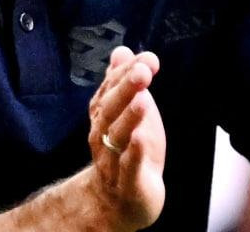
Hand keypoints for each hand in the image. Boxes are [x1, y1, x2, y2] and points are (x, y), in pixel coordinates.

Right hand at [86, 47, 165, 230]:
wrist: (121, 199)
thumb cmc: (127, 149)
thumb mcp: (129, 112)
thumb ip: (123, 83)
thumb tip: (122, 51)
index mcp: (103, 116)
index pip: (110, 90)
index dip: (125, 74)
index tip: (146, 59)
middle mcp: (102, 136)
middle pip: (110, 111)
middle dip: (125, 90)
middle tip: (143, 72)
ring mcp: (113, 161)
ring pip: (117, 138)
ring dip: (129, 118)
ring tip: (142, 100)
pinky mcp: (127, 183)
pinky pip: (127, 168)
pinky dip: (133, 154)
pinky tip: (140, 139)